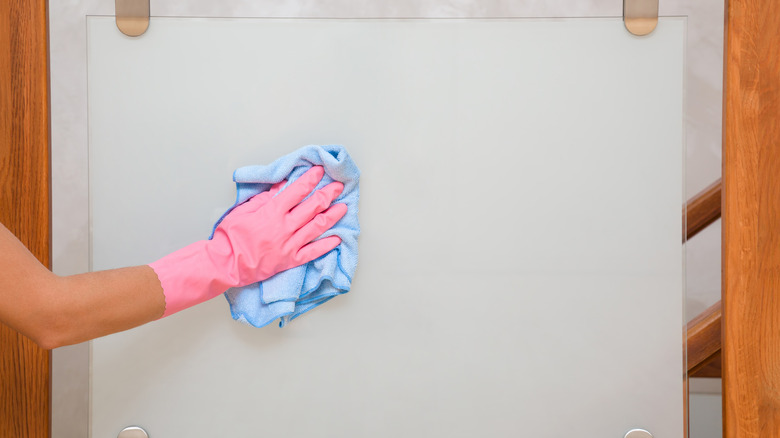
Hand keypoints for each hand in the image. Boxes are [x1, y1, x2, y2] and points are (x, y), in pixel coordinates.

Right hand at [209, 166, 346, 286]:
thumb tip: (281, 184)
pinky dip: (326, 246)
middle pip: (312, 207)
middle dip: (327, 194)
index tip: (320, 171)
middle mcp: (284, 227)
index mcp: (272, 212)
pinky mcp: (290, 261)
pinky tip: (337, 239)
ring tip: (344, 207)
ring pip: (317, 227)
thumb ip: (264, 198)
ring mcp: (289, 245)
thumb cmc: (231, 236)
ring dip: (332, 216)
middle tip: (338, 186)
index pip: (297, 191)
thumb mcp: (244, 210)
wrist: (226, 264)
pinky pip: (313, 253)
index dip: (310, 180)